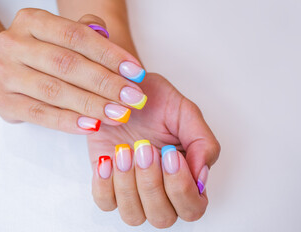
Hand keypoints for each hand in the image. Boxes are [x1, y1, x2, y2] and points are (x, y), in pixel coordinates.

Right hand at [0, 9, 147, 133]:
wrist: (12, 71)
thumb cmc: (49, 53)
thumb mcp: (67, 37)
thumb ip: (93, 37)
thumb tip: (122, 60)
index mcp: (30, 20)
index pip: (76, 36)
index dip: (110, 55)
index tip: (137, 73)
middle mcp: (11, 43)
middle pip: (66, 64)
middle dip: (106, 83)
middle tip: (133, 98)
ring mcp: (4, 74)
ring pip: (54, 90)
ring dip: (92, 105)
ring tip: (119, 114)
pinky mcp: (3, 102)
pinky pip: (40, 114)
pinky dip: (68, 121)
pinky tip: (93, 125)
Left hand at [89, 73, 219, 227]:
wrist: (122, 89)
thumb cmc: (155, 101)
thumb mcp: (185, 112)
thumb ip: (202, 142)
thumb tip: (201, 176)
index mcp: (186, 176)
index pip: (192, 208)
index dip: (181, 188)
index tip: (170, 154)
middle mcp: (160, 189)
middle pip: (162, 217)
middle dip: (152, 184)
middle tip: (145, 148)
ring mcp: (132, 188)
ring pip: (133, 215)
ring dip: (128, 185)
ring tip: (124, 151)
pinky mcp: (108, 182)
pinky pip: (105, 203)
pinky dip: (105, 184)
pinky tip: (108, 158)